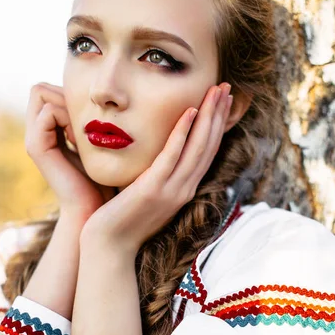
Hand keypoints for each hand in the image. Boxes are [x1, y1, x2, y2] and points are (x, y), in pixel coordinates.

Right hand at [25, 82, 113, 215]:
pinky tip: (79, 138)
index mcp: (50, 130)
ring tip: (83, 132)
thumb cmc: (104, 178)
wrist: (95, 208)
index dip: (70, 95)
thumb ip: (92, 121)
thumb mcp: (98, 142)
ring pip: (42, 95)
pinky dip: (66, 117)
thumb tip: (106, 100)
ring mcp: (34, 139)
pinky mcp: (36, 148)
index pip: (50, 90)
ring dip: (67, 106)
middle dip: (65, 96)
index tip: (90, 118)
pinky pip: (47, 113)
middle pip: (42, 90)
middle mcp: (37, 132)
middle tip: (85, 122)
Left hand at [79, 83, 232, 254]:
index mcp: (184, 189)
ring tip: (215, 91)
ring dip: (208, 117)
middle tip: (226, 87)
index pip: (207, 151)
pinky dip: (183, 133)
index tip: (221, 100)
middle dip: (219, 114)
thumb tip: (161, 153)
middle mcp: (184, 189)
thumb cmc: (122, 219)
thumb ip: (158, 173)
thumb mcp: (148, 193)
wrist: (108, 248)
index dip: (217, 125)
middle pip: (208, 145)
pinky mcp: (153, 190)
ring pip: (197, 147)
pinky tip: (189, 111)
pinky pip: (172, 156)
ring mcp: (171, 190)